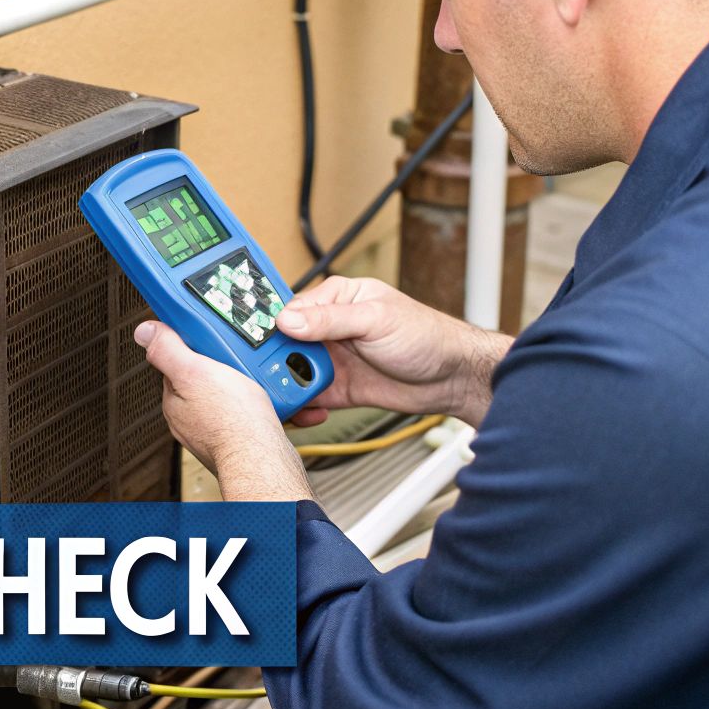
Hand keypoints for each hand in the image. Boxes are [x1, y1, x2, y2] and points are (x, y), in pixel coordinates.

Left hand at [134, 321, 313, 501]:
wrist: (264, 458)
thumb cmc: (232, 423)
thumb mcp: (194, 373)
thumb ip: (168, 351)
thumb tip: (145, 332)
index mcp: (174, 401)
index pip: (177, 363)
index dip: (193, 346)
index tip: (208, 337)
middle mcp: (190, 417)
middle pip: (203, 377)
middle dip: (221, 365)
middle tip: (237, 358)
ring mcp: (213, 429)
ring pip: (225, 393)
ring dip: (241, 381)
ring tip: (253, 376)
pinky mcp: (237, 437)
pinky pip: (243, 411)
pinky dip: (253, 402)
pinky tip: (262, 398)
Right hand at [275, 276, 510, 427]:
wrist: (452, 378)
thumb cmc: (425, 336)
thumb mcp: (376, 319)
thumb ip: (330, 320)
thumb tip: (289, 319)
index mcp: (337, 298)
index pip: (291, 308)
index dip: (272, 326)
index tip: (255, 342)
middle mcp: (330, 328)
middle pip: (285, 343)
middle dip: (273, 360)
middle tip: (265, 375)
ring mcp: (333, 358)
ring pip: (292, 371)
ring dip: (285, 385)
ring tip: (283, 396)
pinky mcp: (338, 387)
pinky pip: (308, 396)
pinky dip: (301, 406)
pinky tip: (306, 410)